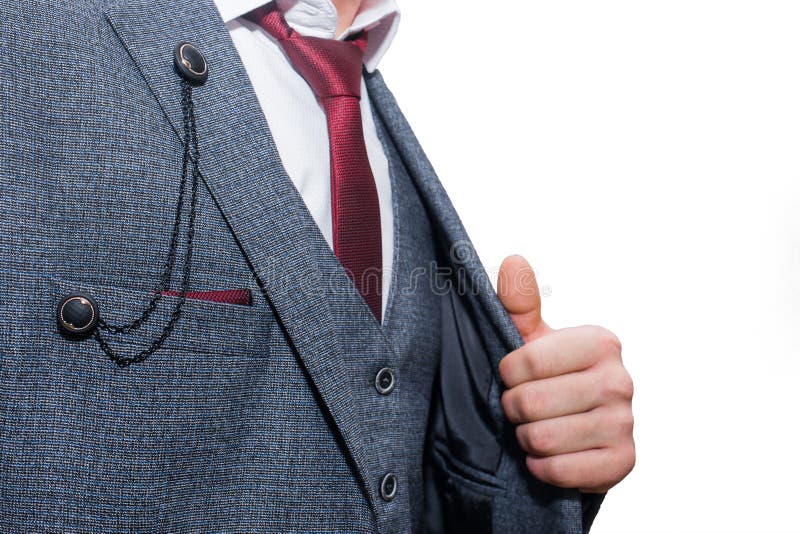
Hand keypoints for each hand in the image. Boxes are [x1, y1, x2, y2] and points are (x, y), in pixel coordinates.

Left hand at [497, 255, 634, 492]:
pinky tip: (547, 456)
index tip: (514, 377)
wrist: (581, 430)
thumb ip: (519, 302)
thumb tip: (514, 260)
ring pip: (542, 439)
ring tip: (535, 429)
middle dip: (513, 411)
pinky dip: (542, 468)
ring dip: (526, 440)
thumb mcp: (532, 338)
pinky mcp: (624, 462)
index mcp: (600, 342)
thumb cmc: (550, 377)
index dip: (506, 376)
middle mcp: (620, 380)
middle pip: (529, 403)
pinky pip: (560, 471)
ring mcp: (625, 423)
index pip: (523, 363)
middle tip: (522, 409)